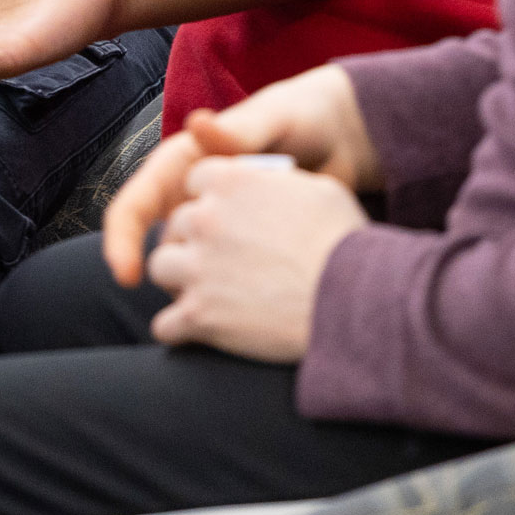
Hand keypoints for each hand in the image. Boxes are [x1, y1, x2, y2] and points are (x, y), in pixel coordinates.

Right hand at [102, 64, 380, 285]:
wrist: (341, 138)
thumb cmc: (300, 117)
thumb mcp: (272, 118)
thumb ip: (238, 130)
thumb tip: (196, 123)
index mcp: (182, 165)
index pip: (134, 207)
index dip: (122, 242)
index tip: (127, 276)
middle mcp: (190, 198)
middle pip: (157, 247)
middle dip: (167, 276)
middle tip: (202, 297)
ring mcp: (218, 226)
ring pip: (189, 268)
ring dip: (199, 289)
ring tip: (238, 303)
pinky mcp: (246, 246)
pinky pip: (227, 275)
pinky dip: (233, 293)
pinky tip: (258, 304)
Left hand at [145, 158, 368, 362]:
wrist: (354, 304)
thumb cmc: (346, 246)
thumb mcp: (320, 191)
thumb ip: (277, 181)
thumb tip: (266, 183)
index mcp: (230, 181)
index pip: (195, 182)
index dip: (211, 202)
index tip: (229, 219)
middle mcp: (205, 219)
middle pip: (175, 227)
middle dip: (194, 243)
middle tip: (223, 263)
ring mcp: (197, 268)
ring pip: (161, 268)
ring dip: (181, 282)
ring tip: (210, 294)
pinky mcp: (198, 315)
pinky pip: (164, 324)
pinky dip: (180, 331)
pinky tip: (202, 332)